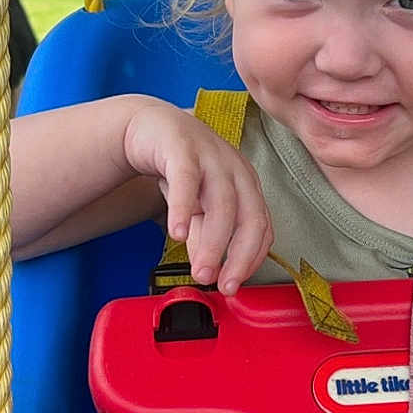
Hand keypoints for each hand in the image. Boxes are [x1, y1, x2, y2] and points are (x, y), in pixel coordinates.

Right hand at [122, 101, 272, 294]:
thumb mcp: (197, 208)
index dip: (251, 259)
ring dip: (212, 243)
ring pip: (221, 203)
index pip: (261, 228)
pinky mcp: (183, 148)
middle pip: (248, 218)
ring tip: (200, 270)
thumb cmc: (182, 168)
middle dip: (237, 257)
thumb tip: (210, 273)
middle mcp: (236, 170)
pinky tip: (176, 233)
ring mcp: (212, 156)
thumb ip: (204, 237)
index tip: (235, 284)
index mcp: (247, 186)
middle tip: (222, 285)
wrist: (151, 127)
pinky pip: (187, 180)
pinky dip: (184, 208)